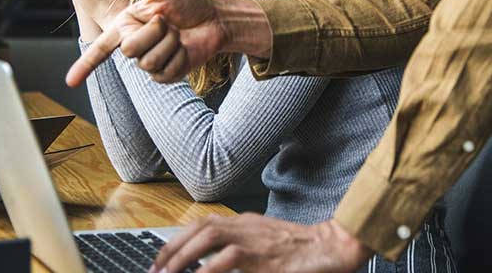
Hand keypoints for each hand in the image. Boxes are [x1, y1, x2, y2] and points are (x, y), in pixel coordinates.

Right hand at [66, 0, 231, 86]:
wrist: (214, 18)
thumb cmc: (187, 1)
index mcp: (126, 25)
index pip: (101, 47)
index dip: (85, 65)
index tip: (69, 82)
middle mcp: (134, 44)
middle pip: (130, 49)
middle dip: (154, 32)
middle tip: (168, 21)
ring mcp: (150, 61)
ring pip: (149, 62)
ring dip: (170, 43)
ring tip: (177, 33)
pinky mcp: (167, 74)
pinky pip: (166, 72)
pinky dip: (179, 56)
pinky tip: (185, 48)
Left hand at [151, 215, 371, 272]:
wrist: (334, 247)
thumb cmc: (303, 250)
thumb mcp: (268, 246)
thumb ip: (243, 250)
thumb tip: (215, 266)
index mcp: (247, 223)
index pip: (204, 223)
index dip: (179, 239)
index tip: (162, 258)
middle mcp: (247, 226)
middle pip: (201, 227)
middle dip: (173, 248)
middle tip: (156, 270)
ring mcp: (256, 239)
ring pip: (210, 236)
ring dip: (184, 256)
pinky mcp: (265, 257)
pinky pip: (231, 258)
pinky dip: (209, 269)